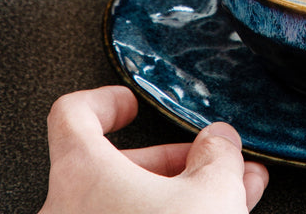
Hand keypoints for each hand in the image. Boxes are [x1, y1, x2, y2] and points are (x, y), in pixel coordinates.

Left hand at [38, 86, 268, 213]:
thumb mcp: (212, 193)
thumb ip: (216, 154)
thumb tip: (219, 142)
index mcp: (82, 175)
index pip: (73, 115)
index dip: (105, 102)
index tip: (130, 104)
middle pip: (114, 168)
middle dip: (174, 163)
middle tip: (212, 164)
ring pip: (128, 210)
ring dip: (180, 198)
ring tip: (232, 195)